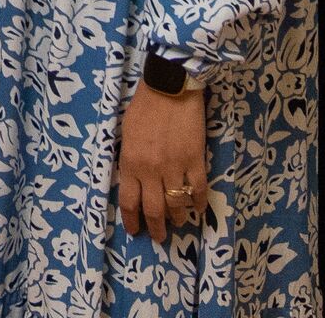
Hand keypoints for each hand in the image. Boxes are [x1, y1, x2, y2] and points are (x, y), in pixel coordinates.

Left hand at [114, 78, 208, 244]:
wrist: (170, 87)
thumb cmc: (144, 106)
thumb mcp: (126, 133)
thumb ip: (128, 158)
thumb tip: (131, 178)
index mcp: (130, 163)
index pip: (129, 201)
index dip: (132, 220)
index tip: (136, 230)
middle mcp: (151, 170)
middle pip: (154, 210)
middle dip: (157, 228)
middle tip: (160, 236)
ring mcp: (174, 166)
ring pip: (176, 204)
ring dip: (178, 218)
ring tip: (179, 223)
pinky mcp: (195, 160)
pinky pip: (198, 189)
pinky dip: (199, 203)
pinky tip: (198, 209)